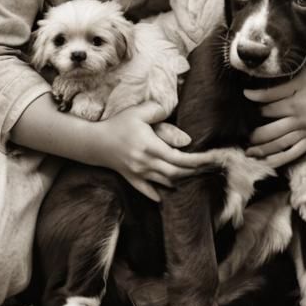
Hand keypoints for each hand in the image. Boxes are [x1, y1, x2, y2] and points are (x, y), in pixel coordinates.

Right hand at [86, 101, 210, 201]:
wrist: (93, 142)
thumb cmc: (118, 124)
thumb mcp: (138, 113)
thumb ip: (157, 111)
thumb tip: (174, 115)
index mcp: (150, 147)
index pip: (179, 159)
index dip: (197, 161)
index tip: (211, 159)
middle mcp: (146, 164)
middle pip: (176, 174)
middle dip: (195, 172)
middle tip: (210, 168)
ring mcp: (139, 174)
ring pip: (166, 182)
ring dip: (182, 180)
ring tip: (196, 176)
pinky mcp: (131, 178)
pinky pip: (148, 190)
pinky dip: (159, 193)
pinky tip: (167, 195)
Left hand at [243, 66, 305, 168]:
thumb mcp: (301, 77)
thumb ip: (275, 87)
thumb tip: (249, 93)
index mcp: (295, 102)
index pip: (268, 108)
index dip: (253, 106)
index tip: (243, 103)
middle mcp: (300, 119)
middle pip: (271, 130)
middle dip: (254, 134)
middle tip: (241, 134)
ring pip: (280, 144)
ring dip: (262, 150)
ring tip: (247, 151)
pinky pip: (293, 153)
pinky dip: (279, 159)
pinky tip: (266, 162)